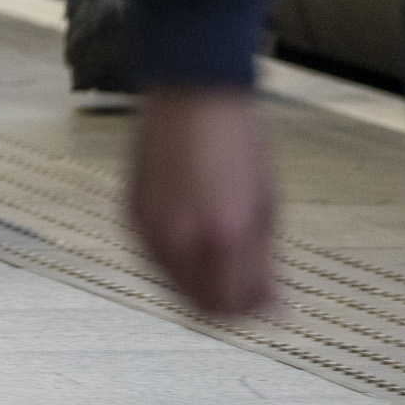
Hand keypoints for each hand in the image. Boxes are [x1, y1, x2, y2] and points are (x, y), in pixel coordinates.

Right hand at [130, 85, 280, 316]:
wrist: (193, 94)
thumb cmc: (239, 143)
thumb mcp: (267, 207)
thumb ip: (266, 266)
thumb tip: (274, 310)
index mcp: (223, 236)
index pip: (233, 307)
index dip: (253, 310)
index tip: (268, 300)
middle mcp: (179, 237)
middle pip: (200, 306)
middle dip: (227, 303)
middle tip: (248, 285)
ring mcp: (149, 226)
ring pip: (175, 286)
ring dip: (201, 281)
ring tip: (224, 253)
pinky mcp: (130, 212)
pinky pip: (155, 258)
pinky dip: (177, 259)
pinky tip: (197, 234)